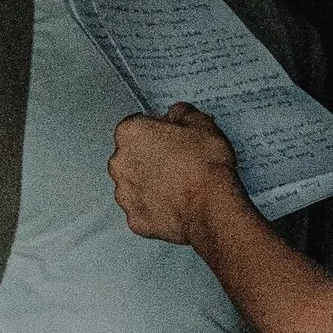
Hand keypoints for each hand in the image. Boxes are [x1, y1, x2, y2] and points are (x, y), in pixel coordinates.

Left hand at [110, 104, 242, 245]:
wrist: (212, 207)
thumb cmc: (205, 167)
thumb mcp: (202, 123)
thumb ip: (183, 113)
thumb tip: (178, 114)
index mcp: (130, 133)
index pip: (136, 125)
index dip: (156, 130)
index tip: (169, 137)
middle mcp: (120, 163)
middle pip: (130, 156)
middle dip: (148, 158)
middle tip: (176, 162)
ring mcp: (125, 194)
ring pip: (134, 185)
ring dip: (149, 184)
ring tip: (177, 186)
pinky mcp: (135, 219)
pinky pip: (142, 211)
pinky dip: (155, 209)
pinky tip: (174, 204)